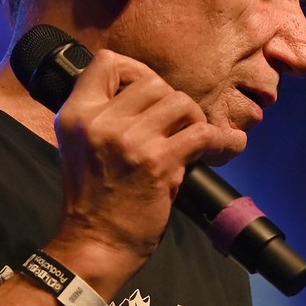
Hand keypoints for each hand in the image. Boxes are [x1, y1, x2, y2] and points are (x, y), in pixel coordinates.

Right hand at [50, 49, 232, 285]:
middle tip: (175, 128)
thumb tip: (151, 93)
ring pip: (180, 102)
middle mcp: (99, 121)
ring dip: (192, 120)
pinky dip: (221, 140)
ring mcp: (129, 140)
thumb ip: (105, 116)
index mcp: (77, 114)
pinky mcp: (156, 161)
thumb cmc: (94, 199)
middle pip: (153, 81)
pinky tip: (228, 146)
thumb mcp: (81, 145)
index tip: (151, 93)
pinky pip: (201, 133)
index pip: (107, 62)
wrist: (95, 243)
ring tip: (192, 141)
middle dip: (171, 102)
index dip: (136, 71)